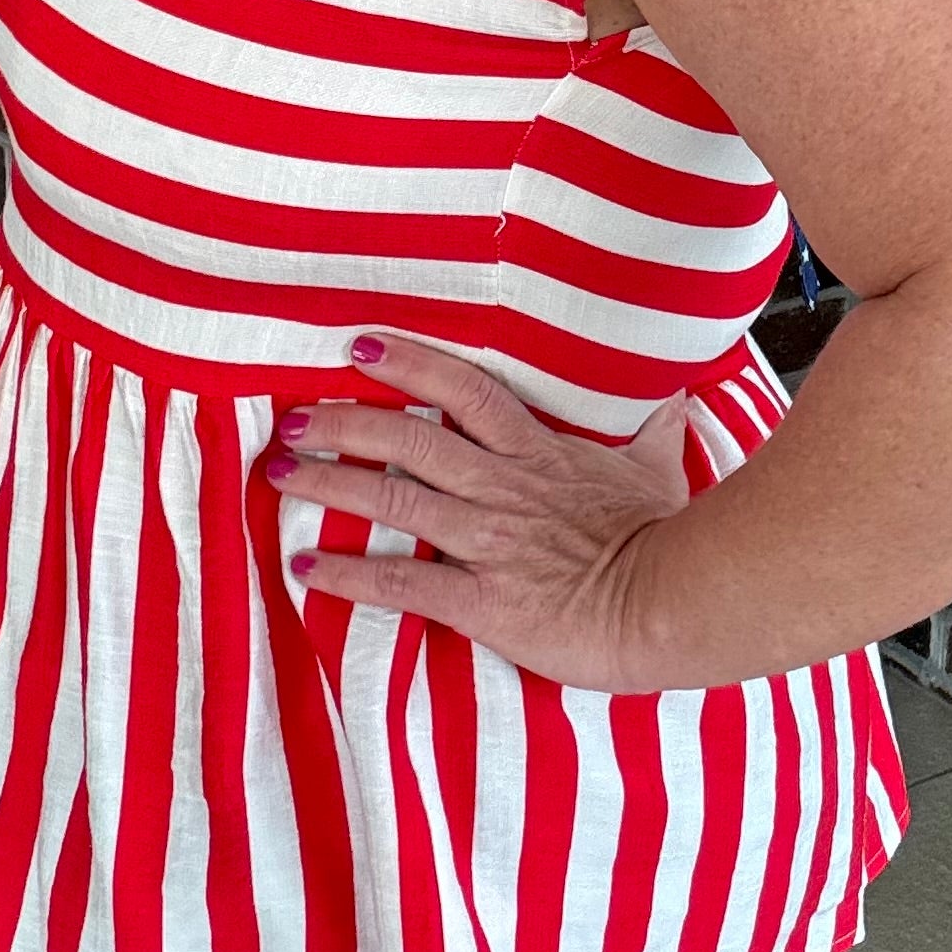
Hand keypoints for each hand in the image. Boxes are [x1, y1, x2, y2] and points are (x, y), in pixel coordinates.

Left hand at [265, 331, 690, 693]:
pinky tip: (303, 566)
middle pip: (406, 439)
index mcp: (536, 451)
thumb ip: (654, 431)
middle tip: (291, 416)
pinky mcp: (480, 601)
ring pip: (390, 498)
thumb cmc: (666, 537)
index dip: (408, 364)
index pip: (463, 390)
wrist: (672, 604)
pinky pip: (399, 582)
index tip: (361, 348)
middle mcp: (500, 487)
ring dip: (326, 484)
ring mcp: (486, 542)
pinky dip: (347, 573)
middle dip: (341, 422)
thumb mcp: (659, 470)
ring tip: (277, 474)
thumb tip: (674, 397)